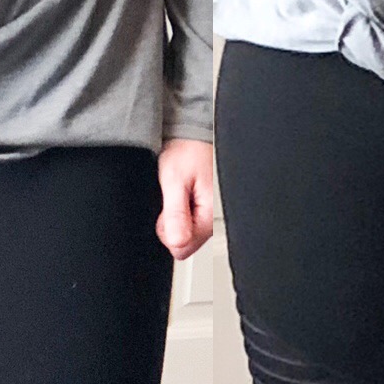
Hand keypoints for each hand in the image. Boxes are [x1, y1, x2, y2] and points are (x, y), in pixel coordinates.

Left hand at [156, 139, 217, 260]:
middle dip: (172, 225)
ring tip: (180, 193)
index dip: (168, 232)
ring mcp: (214, 215)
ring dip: (178, 218)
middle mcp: (216, 218)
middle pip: (186, 244)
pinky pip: (192, 225)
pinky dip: (183, 212)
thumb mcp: (174, 180)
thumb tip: (177, 242)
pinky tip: (184, 195)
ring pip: (188, 235)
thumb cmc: (188, 151)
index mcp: (211, 214)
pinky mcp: (211, 210)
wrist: (195, 135)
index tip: (167, 210)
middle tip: (172, 198)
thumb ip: (175, 214)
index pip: (183, 248)